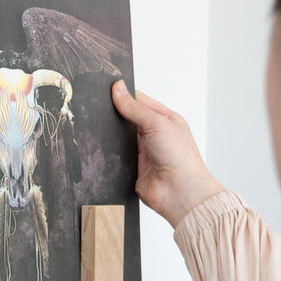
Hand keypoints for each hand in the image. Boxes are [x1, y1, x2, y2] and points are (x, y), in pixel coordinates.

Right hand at [112, 81, 224, 227]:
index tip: (109, 88)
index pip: (141, 101)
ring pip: (122, 136)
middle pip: (130, 118)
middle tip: (100, 105)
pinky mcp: (134, 167)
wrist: (179, 192)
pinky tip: (103, 146)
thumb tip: (118, 89)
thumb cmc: (181, 158)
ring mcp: (145, 151)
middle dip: (117, 113)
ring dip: (114, 133)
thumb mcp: (157, 123)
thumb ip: (135, 108)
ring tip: (99, 124)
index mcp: (166, 120)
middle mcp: (155, 134)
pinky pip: (118, 155)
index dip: (125, 94)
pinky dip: (111, 152)